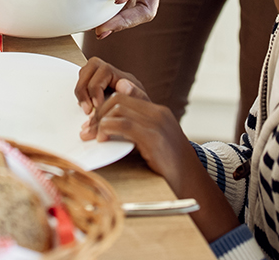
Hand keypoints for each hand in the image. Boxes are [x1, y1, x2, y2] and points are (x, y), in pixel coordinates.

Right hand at [75, 57, 150, 114]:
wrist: (139, 121)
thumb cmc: (141, 113)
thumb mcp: (142, 105)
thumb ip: (135, 95)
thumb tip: (122, 84)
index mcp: (123, 77)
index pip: (104, 70)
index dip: (96, 87)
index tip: (97, 105)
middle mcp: (112, 75)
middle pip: (91, 66)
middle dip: (84, 88)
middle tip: (87, 109)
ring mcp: (102, 79)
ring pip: (84, 73)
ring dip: (81, 91)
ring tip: (86, 109)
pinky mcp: (95, 88)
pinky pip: (83, 83)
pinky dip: (81, 94)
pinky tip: (86, 107)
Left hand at [80, 78, 195, 183]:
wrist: (191, 182)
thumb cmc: (170, 167)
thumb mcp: (153, 143)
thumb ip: (135, 132)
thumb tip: (109, 129)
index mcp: (158, 111)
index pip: (124, 96)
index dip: (104, 106)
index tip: (92, 121)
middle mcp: (158, 113)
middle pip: (118, 99)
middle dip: (98, 113)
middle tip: (86, 129)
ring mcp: (157, 124)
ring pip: (118, 109)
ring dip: (99, 122)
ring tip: (90, 135)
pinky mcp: (153, 137)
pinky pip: (123, 124)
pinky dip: (108, 129)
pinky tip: (102, 140)